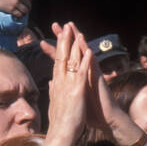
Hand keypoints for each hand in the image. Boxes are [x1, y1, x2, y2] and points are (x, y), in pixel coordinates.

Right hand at [0, 0, 31, 18]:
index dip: (28, 2)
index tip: (25, 4)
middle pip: (29, 5)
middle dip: (27, 8)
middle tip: (24, 10)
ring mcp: (15, 3)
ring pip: (25, 11)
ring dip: (24, 13)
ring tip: (22, 14)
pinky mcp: (11, 9)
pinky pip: (19, 15)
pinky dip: (20, 17)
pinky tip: (18, 17)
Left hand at [48, 21, 138, 145]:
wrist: (105, 120)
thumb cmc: (92, 112)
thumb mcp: (74, 99)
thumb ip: (64, 89)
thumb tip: (54, 84)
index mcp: (74, 78)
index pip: (62, 61)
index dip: (53, 51)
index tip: (41, 42)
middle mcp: (82, 72)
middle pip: (71, 52)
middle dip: (63, 38)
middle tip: (55, 25)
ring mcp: (90, 72)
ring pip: (82, 51)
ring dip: (76, 37)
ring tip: (70, 25)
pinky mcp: (97, 76)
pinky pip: (91, 59)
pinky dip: (86, 50)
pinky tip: (82, 41)